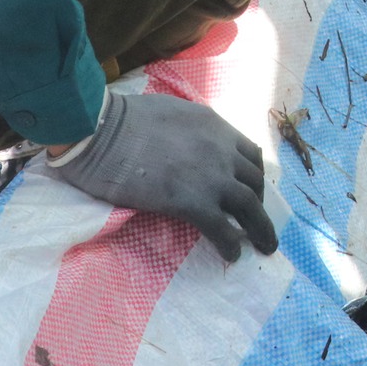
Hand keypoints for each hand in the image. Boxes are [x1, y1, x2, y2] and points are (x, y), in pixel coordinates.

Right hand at [40, 90, 276, 259]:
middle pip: (255, 180)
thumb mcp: (172, 111)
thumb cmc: (123, 119)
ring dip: (260, 228)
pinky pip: (223, 229)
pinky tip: (232, 255)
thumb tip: (187, 143)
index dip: (253, 174)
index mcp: (215, 126)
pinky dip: (231, 245)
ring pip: (249, 206)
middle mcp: (222, 150)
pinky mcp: (192, 203)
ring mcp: (211, 177)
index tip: (251, 188)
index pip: (249, 152)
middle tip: (258, 221)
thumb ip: (189, 129)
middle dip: (260, 202)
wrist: (102, 132)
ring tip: (264, 245)